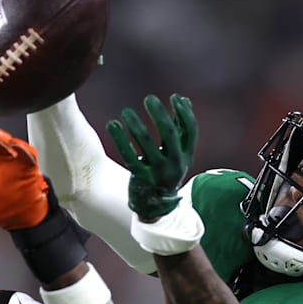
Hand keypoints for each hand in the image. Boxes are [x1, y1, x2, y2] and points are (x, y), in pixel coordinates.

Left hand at [105, 93, 196, 220]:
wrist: (156, 206)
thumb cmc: (166, 171)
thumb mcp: (178, 153)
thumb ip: (180, 129)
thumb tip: (184, 100)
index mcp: (186, 155)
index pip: (190, 130)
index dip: (184, 112)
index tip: (175, 97)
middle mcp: (174, 163)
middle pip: (169, 133)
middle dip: (160, 114)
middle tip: (149, 99)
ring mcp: (157, 171)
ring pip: (146, 142)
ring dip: (136, 124)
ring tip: (126, 112)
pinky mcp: (140, 176)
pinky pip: (128, 155)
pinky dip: (120, 138)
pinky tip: (112, 125)